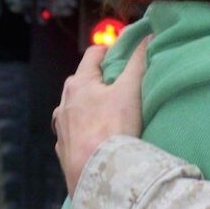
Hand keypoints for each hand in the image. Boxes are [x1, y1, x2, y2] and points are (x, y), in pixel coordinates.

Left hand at [52, 35, 149, 196]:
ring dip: (89, 105)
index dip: (109, 50)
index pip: (92, 54)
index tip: (123, 54)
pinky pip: (72, 132)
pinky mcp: (63, 149)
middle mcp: (64, 103)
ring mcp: (61, 127)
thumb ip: (139, 60)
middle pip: (82, 81)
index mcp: (79, 83)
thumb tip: (148, 36)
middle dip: (100, 80)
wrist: (98, 173)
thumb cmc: (113, 127)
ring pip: (74, 108)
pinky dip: (83, 129)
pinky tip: (97, 136)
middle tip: (121, 84)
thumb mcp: (130, 89)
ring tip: (109, 112)